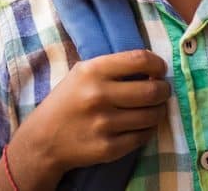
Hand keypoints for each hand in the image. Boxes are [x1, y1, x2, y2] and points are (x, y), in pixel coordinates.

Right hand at [8, 50, 170, 184]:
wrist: (43, 139)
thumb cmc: (67, 101)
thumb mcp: (81, 73)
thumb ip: (112, 67)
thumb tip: (151, 67)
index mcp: (92, 71)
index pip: (139, 59)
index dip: (157, 63)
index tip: (160, 69)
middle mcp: (99, 96)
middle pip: (152, 90)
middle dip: (164, 89)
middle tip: (162, 90)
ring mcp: (104, 124)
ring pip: (152, 115)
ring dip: (159, 110)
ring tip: (153, 108)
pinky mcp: (109, 148)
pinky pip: (144, 136)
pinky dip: (148, 129)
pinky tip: (141, 124)